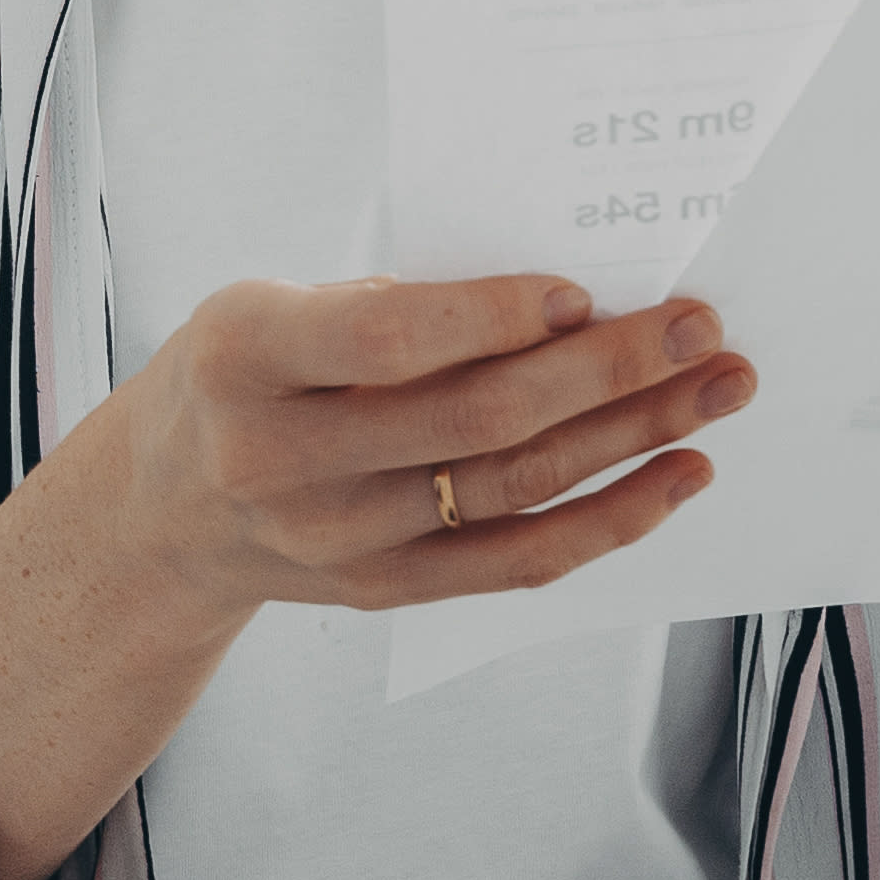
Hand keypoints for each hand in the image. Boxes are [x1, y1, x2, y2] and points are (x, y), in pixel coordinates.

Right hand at [101, 273, 750, 614]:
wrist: (162, 510)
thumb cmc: (243, 374)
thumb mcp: (271, 306)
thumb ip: (387, 306)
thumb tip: (564, 298)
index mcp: (244, 358)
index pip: (386, 343)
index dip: (492, 317)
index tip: (582, 289)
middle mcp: (282, 461)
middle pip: (476, 420)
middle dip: (607, 370)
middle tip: (699, 326)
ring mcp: (335, 541)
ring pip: (515, 489)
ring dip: (635, 437)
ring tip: (718, 388)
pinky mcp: (383, 590)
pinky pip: (518, 562)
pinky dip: (610, 519)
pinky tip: (678, 475)